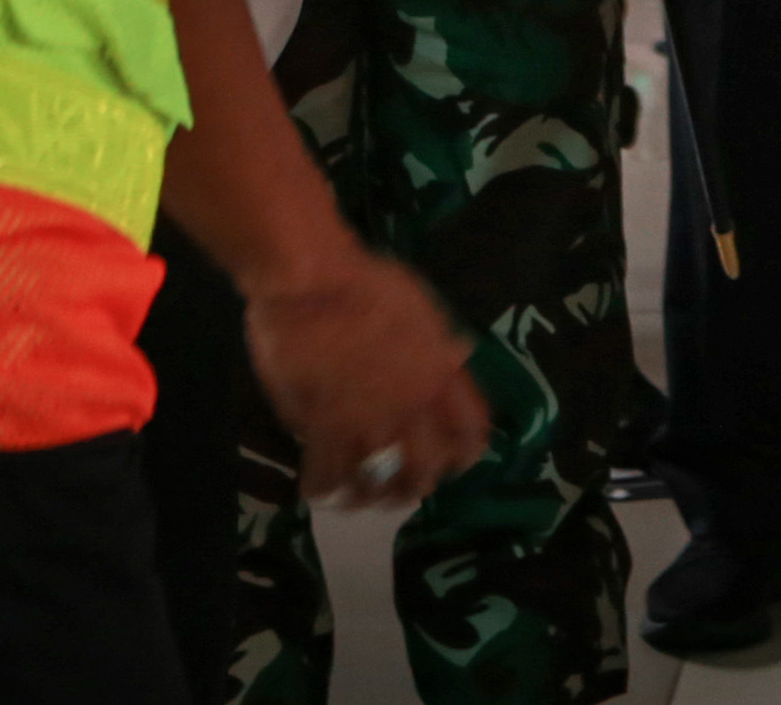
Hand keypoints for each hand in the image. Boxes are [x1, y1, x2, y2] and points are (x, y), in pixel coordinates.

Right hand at [243, 252, 488, 509]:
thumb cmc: (366, 282)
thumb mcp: (423, 310)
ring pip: (375, 482)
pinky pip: (326, 476)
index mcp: (441, 374)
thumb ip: (437, 346)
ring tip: (360, 499)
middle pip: (423, 470)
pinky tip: (319, 490)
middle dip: (414, 487)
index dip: (465, 454)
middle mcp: (410, 406)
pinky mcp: (320, 428)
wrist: (310, 281)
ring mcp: (365, 421)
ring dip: (369, 497)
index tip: (456, 463)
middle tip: (402, 491)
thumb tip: (451, 360)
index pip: (469, 430)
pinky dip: (324, 489)